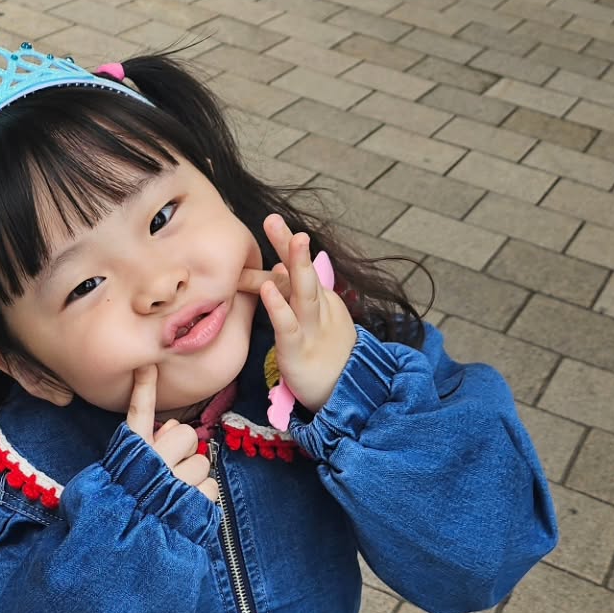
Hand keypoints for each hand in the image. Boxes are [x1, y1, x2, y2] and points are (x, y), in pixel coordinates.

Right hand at [126, 365, 219, 503]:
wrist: (124, 554)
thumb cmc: (123, 511)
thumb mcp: (120, 478)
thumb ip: (141, 449)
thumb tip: (166, 431)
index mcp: (127, 455)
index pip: (136, 414)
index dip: (144, 389)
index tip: (148, 365)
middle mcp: (150, 464)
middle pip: (184, 435)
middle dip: (182, 450)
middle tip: (170, 471)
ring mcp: (172, 482)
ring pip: (201, 463)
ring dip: (193, 479)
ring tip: (175, 497)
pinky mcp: (193, 501)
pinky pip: (210, 488)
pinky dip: (202, 500)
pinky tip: (185, 510)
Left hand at [238, 214, 356, 412]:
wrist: (345, 393)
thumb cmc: (324, 357)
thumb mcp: (312, 321)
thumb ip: (295, 295)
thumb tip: (279, 267)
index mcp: (319, 301)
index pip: (300, 269)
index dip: (287, 245)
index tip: (272, 222)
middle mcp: (318, 309)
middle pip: (304, 273)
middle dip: (291, 246)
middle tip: (274, 219)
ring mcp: (311, 328)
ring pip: (305, 293)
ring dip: (298, 266)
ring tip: (292, 240)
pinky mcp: (299, 350)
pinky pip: (288, 325)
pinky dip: (279, 306)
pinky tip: (269, 289)